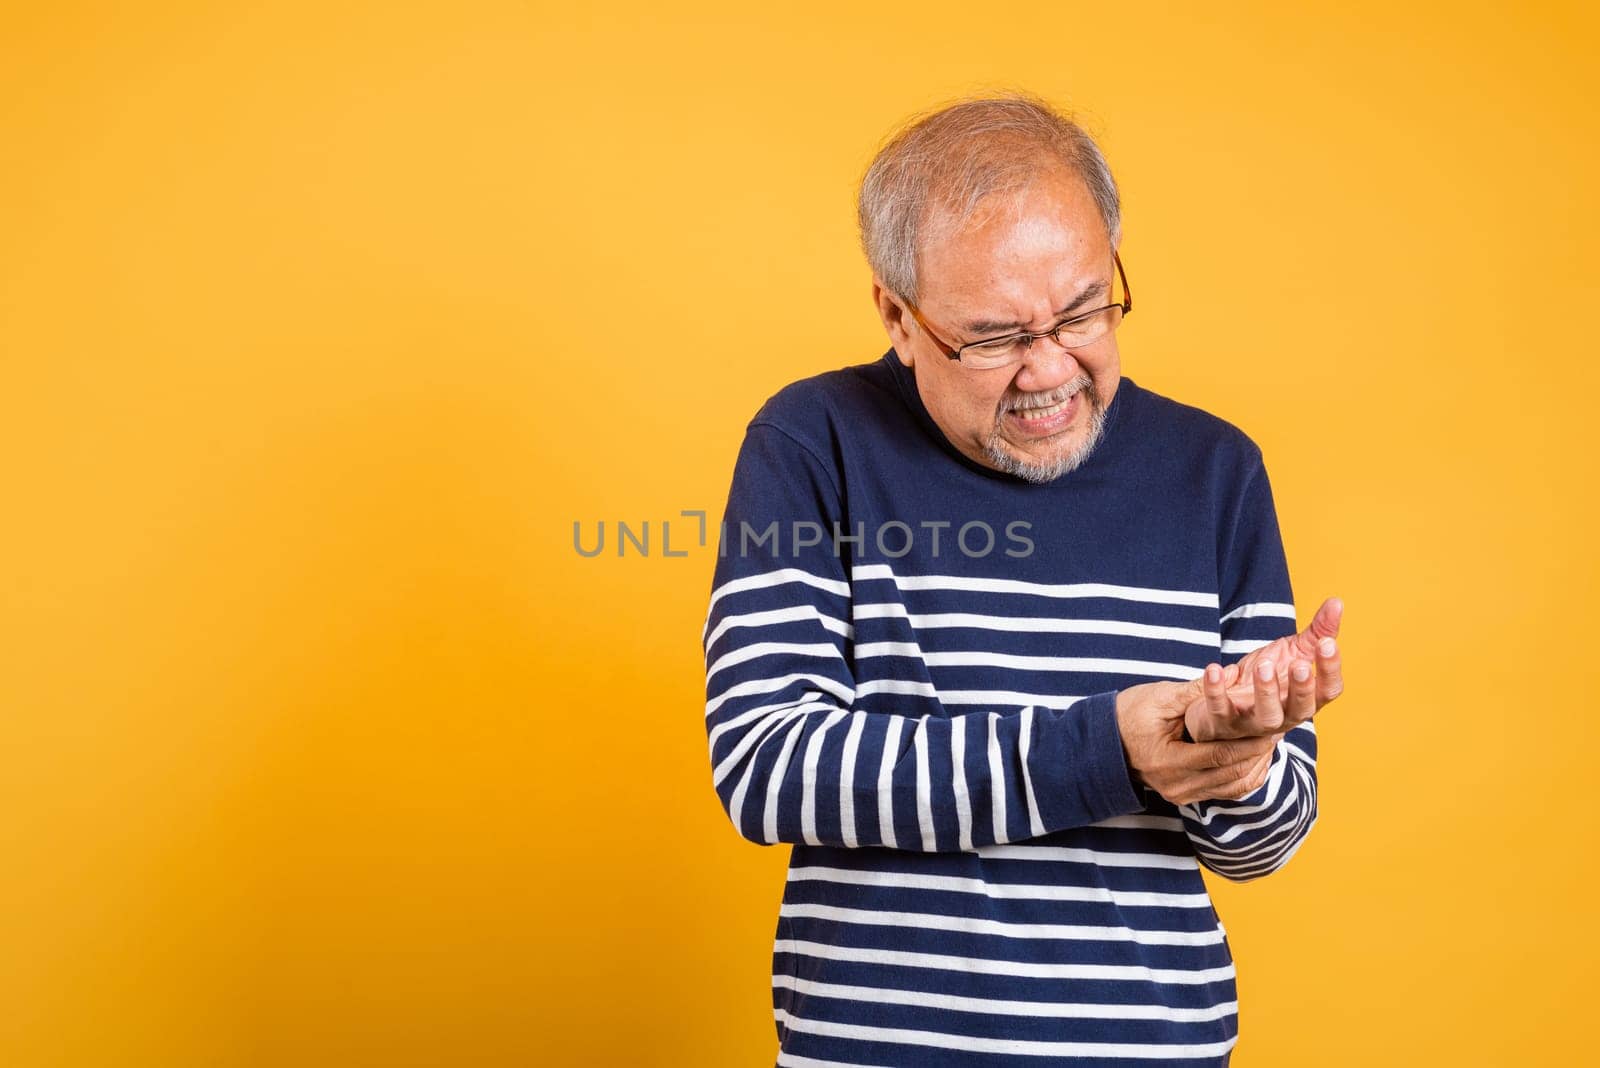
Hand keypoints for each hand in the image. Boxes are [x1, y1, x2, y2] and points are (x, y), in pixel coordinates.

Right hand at [1116, 678, 1287, 804]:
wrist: (1102, 743)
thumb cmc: (1128, 714)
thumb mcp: (1159, 697)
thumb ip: (1195, 691)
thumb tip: (1230, 674)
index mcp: (1168, 761)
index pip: (1220, 755)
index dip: (1249, 741)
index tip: (1272, 725)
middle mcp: (1177, 785)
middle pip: (1231, 773)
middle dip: (1258, 752)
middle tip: (1280, 730)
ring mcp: (1180, 794)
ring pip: (1231, 786)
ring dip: (1254, 765)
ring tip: (1271, 741)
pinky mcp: (1184, 795)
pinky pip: (1222, 790)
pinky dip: (1242, 775)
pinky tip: (1254, 756)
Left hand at [1185, 596, 1345, 741]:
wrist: (1226, 701)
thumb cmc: (1266, 677)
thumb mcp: (1293, 652)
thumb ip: (1317, 632)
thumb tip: (1337, 602)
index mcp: (1306, 698)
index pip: (1328, 691)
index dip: (1330, 669)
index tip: (1327, 643)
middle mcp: (1285, 715)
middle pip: (1301, 709)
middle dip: (1301, 688)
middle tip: (1299, 664)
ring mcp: (1254, 721)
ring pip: (1266, 715)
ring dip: (1266, 691)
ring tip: (1263, 665)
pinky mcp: (1223, 721)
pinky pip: (1220, 710)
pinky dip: (1217, 691)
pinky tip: (1216, 669)